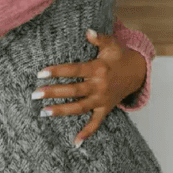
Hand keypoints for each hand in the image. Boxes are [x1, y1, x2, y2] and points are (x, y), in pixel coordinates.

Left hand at [33, 29, 147, 146]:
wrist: (137, 72)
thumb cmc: (119, 56)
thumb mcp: (111, 44)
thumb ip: (99, 38)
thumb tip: (87, 31)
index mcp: (98, 68)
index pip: (74, 70)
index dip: (57, 71)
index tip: (41, 73)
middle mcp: (99, 85)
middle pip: (73, 91)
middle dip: (53, 92)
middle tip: (35, 94)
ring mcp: (102, 99)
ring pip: (80, 107)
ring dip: (62, 111)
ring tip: (44, 112)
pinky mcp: (105, 109)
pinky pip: (96, 123)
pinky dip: (86, 133)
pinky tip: (74, 142)